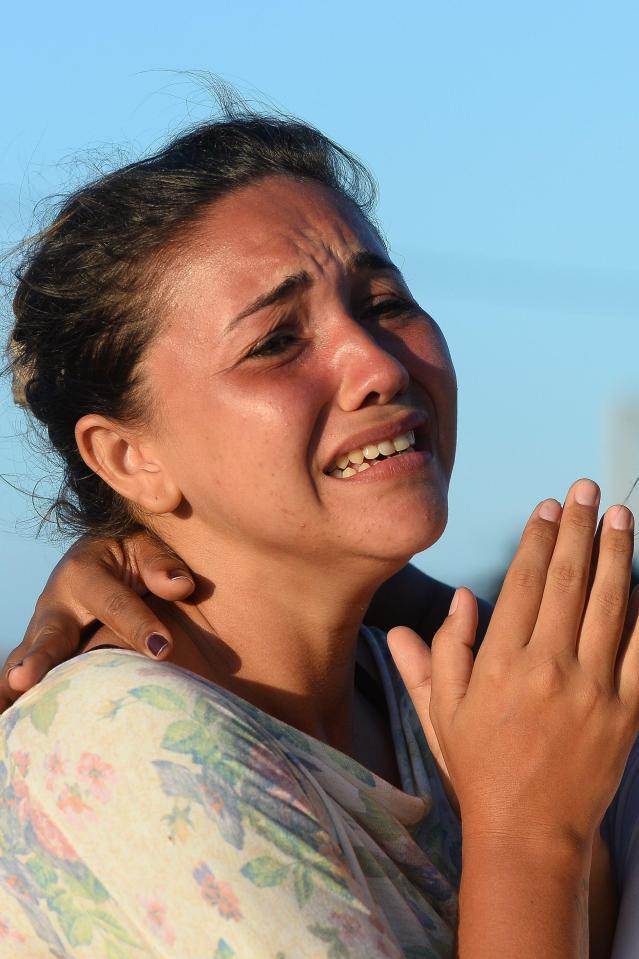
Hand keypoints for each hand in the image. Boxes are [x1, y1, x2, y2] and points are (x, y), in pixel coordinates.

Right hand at [1, 532, 194, 711]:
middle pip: (50, 636)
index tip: (162, 650)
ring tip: (8, 710)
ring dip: (14, 685)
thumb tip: (180, 585)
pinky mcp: (39, 648)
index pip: (115, 605)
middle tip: (23, 679)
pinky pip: (21, 670)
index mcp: (83, 572)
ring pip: (26, 658)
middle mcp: (56, 603)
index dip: (138, 626)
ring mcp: (43, 628)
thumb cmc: (130, 552)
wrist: (101, 553)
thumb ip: (161, 564)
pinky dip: (10, 695)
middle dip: (39, 659)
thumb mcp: (146, 545)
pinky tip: (9, 720)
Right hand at [389, 479, 638, 850]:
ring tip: (619, 516)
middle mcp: (548, 666)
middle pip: (568, 579)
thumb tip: (457, 597)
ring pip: (609, 603)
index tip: (547, 507)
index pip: (524, 582)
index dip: (537, 538)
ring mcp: (593, 688)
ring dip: (616, 553)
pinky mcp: (627, 710)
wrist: (529, 832)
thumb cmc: (479, 768)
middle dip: (578, 527)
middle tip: (586, 490)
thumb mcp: (441, 711)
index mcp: (500, 662)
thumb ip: (440, 652)